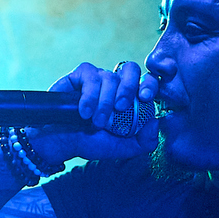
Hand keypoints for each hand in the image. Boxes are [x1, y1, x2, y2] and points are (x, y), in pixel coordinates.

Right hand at [30, 62, 159, 163]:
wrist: (63, 143)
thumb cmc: (92, 142)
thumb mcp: (122, 148)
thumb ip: (145, 141)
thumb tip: (156, 121)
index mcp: (129, 97)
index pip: (147, 81)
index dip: (149, 84)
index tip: (144, 98)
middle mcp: (115, 84)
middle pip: (130, 69)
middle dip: (128, 88)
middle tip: (120, 109)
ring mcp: (97, 77)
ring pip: (109, 77)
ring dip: (104, 103)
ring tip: (96, 122)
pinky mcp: (79, 76)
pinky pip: (90, 76)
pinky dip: (89, 96)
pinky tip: (84, 112)